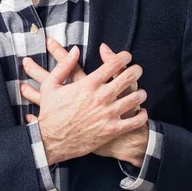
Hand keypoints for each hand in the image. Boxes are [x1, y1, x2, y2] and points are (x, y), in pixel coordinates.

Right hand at [20, 38, 148, 165]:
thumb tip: (75, 50)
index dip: (124, 57)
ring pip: (135, 98)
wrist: (50, 141)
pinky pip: (134, 121)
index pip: (113, 64)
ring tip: (141, 92)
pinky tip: (140, 112)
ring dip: (141, 93)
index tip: (127, 56)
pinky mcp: (111, 130)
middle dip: (136, 70)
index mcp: (88, 84)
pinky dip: (142, 115)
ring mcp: (107, 114)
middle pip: (128, 78)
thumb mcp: (50, 84)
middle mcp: (100, 97)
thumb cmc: (50, 113)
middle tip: (138, 70)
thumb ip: (64, 65)